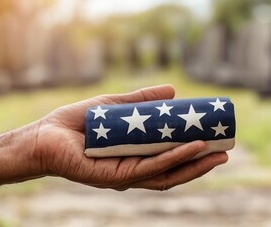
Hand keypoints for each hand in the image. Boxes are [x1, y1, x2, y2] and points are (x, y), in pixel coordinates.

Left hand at [29, 85, 228, 190]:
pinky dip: (172, 160)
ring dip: (193, 165)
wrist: (45, 135)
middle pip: (174, 172)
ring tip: (216, 152)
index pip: (170, 159)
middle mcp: (133, 171)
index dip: (194, 154)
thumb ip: (141, 100)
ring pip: (166, 174)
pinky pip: (149, 169)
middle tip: (225, 151)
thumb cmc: (77, 124)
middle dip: (201, 164)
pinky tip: (190, 149)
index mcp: (135, 158)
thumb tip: (173, 92)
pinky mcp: (115, 178)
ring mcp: (125, 177)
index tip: (214, 140)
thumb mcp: (116, 106)